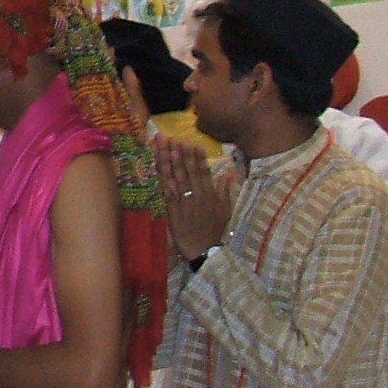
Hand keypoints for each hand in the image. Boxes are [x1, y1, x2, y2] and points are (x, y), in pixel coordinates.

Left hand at [155, 135, 231, 261]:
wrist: (204, 250)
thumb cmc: (215, 229)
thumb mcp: (225, 210)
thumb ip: (225, 190)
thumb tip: (230, 173)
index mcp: (210, 194)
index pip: (203, 171)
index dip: (197, 157)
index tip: (192, 143)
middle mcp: (196, 195)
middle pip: (186, 171)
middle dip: (179, 153)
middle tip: (172, 138)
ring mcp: (183, 202)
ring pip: (175, 178)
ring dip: (168, 161)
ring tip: (163, 147)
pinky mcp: (172, 211)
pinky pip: (166, 192)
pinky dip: (162, 179)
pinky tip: (157, 168)